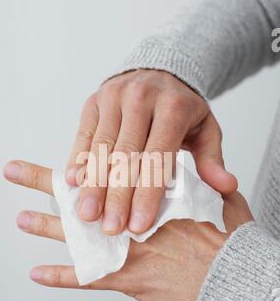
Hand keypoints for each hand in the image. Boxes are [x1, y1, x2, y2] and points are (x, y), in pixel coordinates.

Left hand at [4, 160, 251, 300]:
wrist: (236, 279)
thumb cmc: (230, 241)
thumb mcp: (222, 203)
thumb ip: (207, 185)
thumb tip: (209, 173)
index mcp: (155, 192)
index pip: (113, 170)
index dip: (85, 163)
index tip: (63, 158)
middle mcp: (134, 217)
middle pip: (83, 194)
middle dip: (46, 182)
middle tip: (15, 171)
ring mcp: (128, 248)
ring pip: (78, 234)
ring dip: (47, 226)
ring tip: (21, 218)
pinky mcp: (128, 278)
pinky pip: (88, 278)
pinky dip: (62, 277)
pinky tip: (38, 273)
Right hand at [66, 70, 237, 235]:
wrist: (158, 71)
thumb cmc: (181, 109)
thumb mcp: (206, 129)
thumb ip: (212, 159)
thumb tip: (227, 187)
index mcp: (173, 108)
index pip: (158, 158)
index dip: (147, 194)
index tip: (138, 226)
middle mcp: (141, 99)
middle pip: (126, 156)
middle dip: (116, 196)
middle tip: (110, 229)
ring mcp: (114, 98)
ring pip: (101, 148)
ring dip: (93, 185)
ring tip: (87, 215)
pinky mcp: (94, 101)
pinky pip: (84, 135)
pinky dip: (78, 160)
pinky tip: (73, 184)